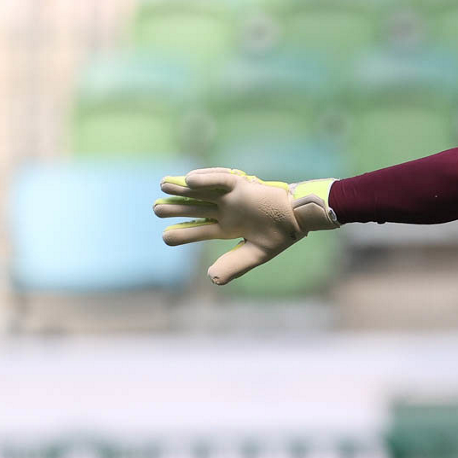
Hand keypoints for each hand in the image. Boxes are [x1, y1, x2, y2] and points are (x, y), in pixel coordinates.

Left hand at [153, 168, 338, 284]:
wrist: (300, 220)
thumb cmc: (282, 234)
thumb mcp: (255, 254)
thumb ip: (234, 265)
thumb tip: (211, 278)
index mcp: (229, 228)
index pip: (200, 230)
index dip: (183, 233)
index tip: (166, 237)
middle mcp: (227, 211)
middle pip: (195, 209)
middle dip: (176, 209)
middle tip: (156, 209)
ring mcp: (232, 198)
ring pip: (202, 192)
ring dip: (183, 189)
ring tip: (163, 186)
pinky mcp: (241, 186)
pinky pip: (220, 180)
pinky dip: (206, 179)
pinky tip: (189, 180)